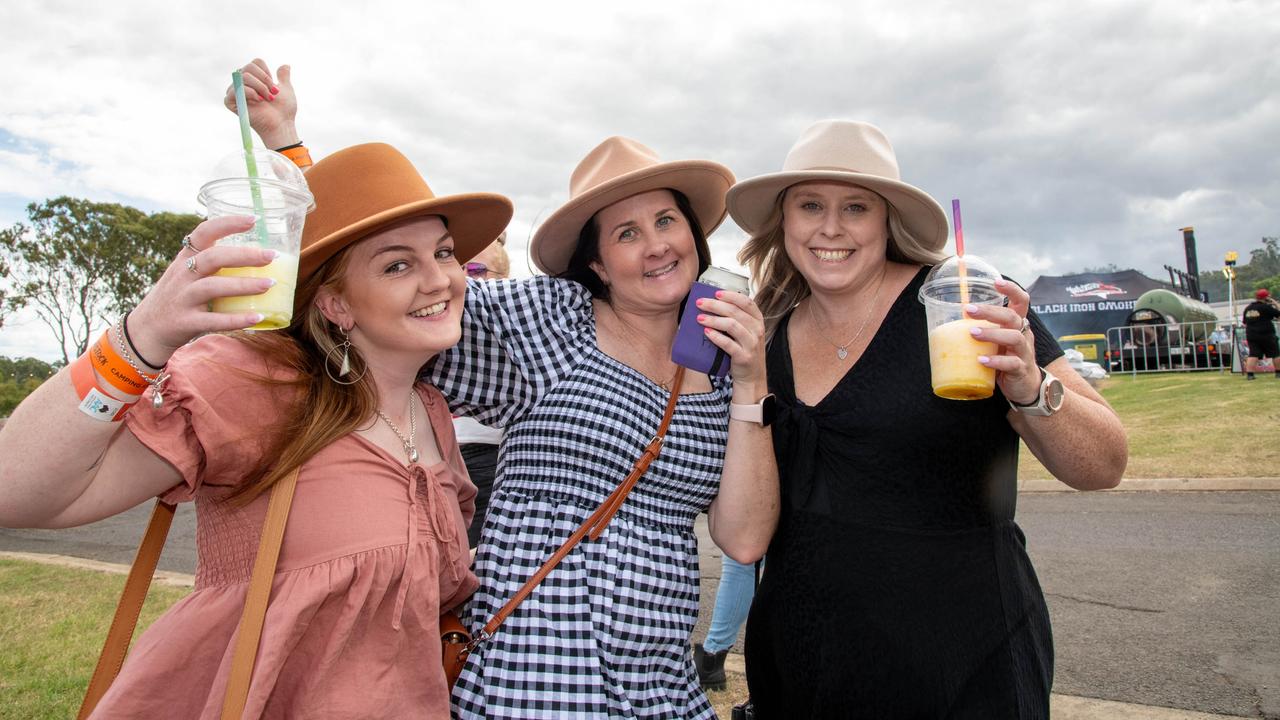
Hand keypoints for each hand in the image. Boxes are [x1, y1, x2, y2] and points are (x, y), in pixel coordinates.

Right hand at [127, 216, 281, 365]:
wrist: (147, 329)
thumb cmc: (178, 297)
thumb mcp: (186, 273)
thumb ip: (212, 263)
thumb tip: (257, 255)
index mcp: (185, 259)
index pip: (203, 232)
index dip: (228, 224)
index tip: (254, 219)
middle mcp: (182, 275)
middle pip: (212, 258)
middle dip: (244, 255)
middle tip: (271, 256)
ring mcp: (182, 299)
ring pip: (213, 287)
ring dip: (243, 285)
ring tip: (270, 284)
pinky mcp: (185, 322)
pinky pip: (213, 320)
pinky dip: (237, 319)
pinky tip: (258, 317)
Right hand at [222, 59, 298, 148]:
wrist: (281, 124)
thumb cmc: (284, 110)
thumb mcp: (286, 89)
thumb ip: (283, 77)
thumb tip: (286, 65)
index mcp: (253, 79)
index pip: (255, 63)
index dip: (266, 73)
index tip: (274, 86)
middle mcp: (242, 83)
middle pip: (249, 67)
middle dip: (264, 80)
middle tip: (272, 94)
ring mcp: (235, 92)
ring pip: (244, 76)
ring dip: (260, 87)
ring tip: (266, 99)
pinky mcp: (230, 102)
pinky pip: (236, 89)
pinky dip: (250, 93)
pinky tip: (258, 101)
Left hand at [694, 290, 767, 391]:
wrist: (752, 377)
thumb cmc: (744, 350)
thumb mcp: (746, 332)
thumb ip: (736, 318)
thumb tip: (713, 304)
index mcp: (758, 320)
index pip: (746, 302)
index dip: (731, 295)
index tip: (715, 293)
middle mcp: (757, 330)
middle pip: (735, 311)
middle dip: (715, 305)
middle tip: (700, 303)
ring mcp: (752, 343)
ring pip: (732, 325)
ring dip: (713, 319)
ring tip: (700, 318)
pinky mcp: (744, 356)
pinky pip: (728, 344)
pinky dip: (716, 336)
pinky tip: (706, 332)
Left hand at [966, 278, 1040, 404]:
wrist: (1026, 387)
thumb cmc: (1006, 358)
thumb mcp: (997, 341)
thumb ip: (982, 329)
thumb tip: (948, 317)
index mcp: (1017, 324)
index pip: (1021, 301)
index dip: (1011, 290)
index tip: (996, 281)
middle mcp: (1023, 335)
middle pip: (1012, 317)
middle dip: (990, 311)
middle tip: (968, 310)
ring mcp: (1024, 352)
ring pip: (1014, 337)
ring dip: (992, 334)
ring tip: (972, 333)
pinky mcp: (1021, 370)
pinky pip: (1011, 363)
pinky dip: (996, 361)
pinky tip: (981, 360)